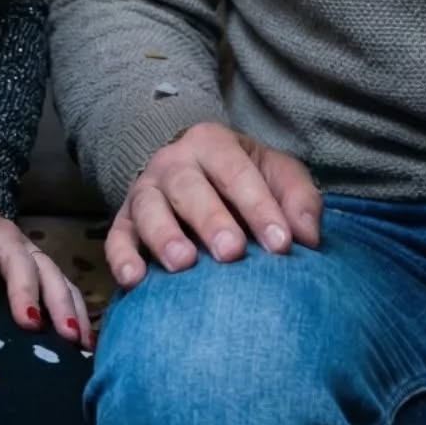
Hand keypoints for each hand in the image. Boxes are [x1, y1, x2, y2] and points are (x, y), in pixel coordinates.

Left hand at [0, 186, 92, 346]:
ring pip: (50, 268)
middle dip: (27, 290)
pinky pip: (62, 281)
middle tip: (29, 326)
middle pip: (20, 256)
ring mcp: (25, 246)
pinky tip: (84, 339)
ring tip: (70, 337)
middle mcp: (2, 232)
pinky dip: (76, 307)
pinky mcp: (38, 262)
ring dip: (61, 301)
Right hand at [107, 122, 321, 288]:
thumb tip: (308, 236)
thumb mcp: (274, 172)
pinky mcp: (124, 222)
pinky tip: (135, 280)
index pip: (236, 171)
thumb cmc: (241, 178)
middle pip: (189, 188)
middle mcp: (173, 163)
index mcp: (212, 144)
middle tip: (232, 253)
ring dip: (164, 235)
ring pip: (148, 208)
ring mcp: (145, 191)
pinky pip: (117, 237)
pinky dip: (122, 258)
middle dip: (211, 220)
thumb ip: (297, 197)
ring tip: (183, 263)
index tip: (282, 244)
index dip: (259, 207)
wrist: (190, 168)